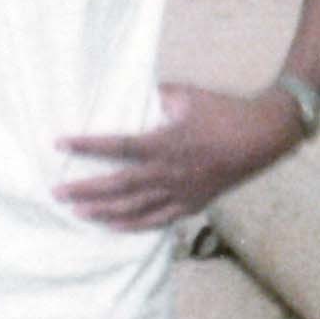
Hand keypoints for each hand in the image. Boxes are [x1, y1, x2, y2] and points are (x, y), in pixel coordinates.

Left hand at [56, 82, 299, 228]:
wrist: (263, 136)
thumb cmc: (224, 111)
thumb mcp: (187, 96)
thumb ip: (156, 96)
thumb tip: (132, 92)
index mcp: (166, 143)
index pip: (118, 146)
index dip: (87, 145)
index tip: (60, 143)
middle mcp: (170, 172)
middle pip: (119, 184)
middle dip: (85, 188)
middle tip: (56, 192)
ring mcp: (181, 192)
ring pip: (135, 207)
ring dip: (103, 210)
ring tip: (77, 212)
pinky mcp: (191, 204)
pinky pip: (157, 220)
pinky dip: (132, 225)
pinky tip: (111, 226)